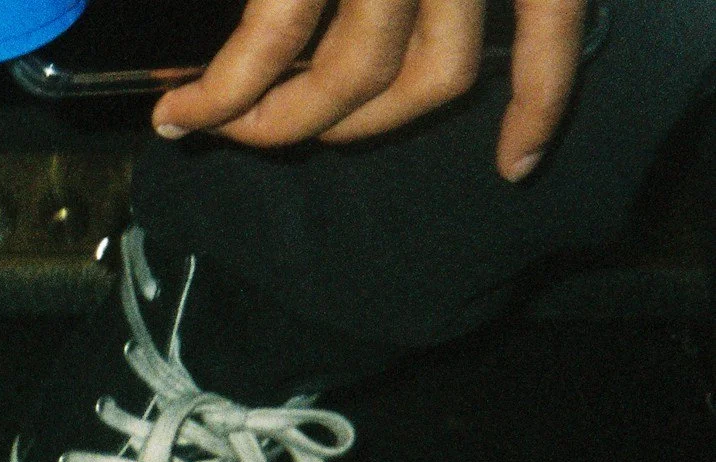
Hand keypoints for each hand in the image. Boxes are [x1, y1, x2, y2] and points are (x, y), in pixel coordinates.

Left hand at [151, 0, 587, 180]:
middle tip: (229, 126)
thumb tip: (201, 31)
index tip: (173, 117)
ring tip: (316, 130)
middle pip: (350, 78)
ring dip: (371, 124)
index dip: (217, 95)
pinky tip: (513, 166)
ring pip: (435, 79)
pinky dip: (540, 108)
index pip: (270, 42)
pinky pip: (552, 44)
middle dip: (279, 122)